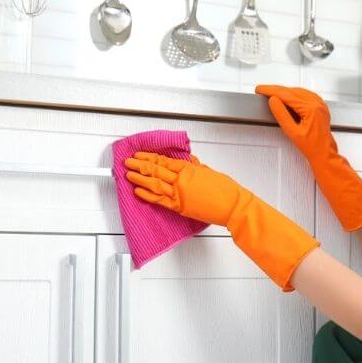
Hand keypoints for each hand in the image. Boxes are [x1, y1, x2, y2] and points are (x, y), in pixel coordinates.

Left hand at [124, 152, 240, 226]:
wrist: (233, 206)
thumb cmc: (226, 190)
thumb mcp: (210, 172)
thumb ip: (197, 168)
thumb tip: (189, 163)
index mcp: (189, 169)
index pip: (164, 161)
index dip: (149, 157)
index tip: (139, 155)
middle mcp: (181, 180)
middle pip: (155, 170)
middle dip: (139, 165)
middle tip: (128, 162)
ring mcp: (179, 194)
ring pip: (154, 184)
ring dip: (140, 179)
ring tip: (129, 175)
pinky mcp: (180, 207)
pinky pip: (159, 200)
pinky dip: (147, 196)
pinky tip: (138, 192)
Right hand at [255, 84, 361, 231]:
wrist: (324, 154)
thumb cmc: (311, 147)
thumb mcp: (292, 132)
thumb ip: (282, 114)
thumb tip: (273, 100)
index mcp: (311, 108)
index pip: (287, 94)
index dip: (271, 91)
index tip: (260, 89)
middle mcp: (317, 103)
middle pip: (292, 91)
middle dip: (276, 90)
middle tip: (262, 91)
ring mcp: (320, 104)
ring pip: (298, 91)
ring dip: (284, 91)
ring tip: (271, 94)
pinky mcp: (320, 106)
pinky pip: (305, 95)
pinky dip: (294, 94)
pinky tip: (287, 96)